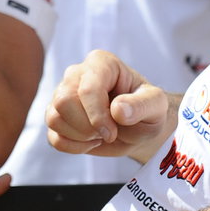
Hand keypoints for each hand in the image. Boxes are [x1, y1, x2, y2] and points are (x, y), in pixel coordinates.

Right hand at [47, 50, 176, 162]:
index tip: (113, 132)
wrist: (139, 128)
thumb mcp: (156, 106)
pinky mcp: (57, 116)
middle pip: (64, 101)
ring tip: (100, 134)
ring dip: (80, 136)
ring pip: (54, 118)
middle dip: (86, 127)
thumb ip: (142, 105)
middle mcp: (77, 74)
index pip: (87, 89)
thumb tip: (117, 110)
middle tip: (108, 132)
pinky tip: (90, 142)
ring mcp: (62, 94)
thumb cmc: (148, 111)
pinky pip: (53, 136)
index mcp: (102, 63)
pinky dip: (73, 147)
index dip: (97, 116)